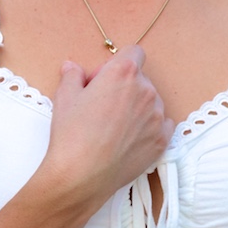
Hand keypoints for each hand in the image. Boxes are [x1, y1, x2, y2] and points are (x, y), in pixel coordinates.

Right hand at [44, 45, 172, 209]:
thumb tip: (72, 68)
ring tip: (113, 127)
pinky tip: (129, 138)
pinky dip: (148, 127)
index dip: (116, 64)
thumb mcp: (64, 97)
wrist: (81, 175)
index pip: (134, 52)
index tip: (102, 80)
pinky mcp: (162, 140)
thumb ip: (72, 76)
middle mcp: (146, 90)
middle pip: (140, 78)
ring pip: (150, 102)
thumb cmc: (71, 134)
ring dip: (136, 107)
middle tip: (101, 106)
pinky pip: (162, 124)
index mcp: (124, 73)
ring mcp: (158, 116)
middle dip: (123, 87)